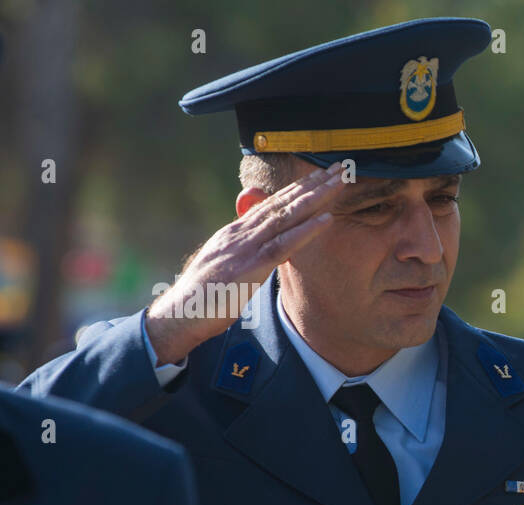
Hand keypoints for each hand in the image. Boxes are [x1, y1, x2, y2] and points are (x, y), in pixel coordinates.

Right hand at [145, 161, 346, 364]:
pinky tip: (327, 220)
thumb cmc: (203, 296)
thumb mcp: (225, 265)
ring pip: (286, 216)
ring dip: (316, 198)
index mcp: (236, 232)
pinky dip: (306, 231)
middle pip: (283, 202)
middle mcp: (241, 233)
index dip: (299, 187)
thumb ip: (242, 247)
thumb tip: (255, 237)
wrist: (178, 314)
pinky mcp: (250, 268)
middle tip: (341, 167)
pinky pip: (283, 246)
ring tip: (339, 182)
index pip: (272, 203)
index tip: (322, 174)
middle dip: (313, 184)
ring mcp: (245, 248)